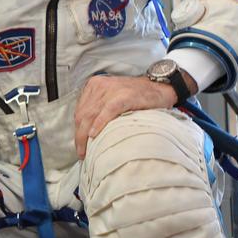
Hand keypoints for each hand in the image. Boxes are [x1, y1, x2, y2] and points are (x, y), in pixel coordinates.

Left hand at [73, 72, 194, 158]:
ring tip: (86, 151)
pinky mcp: (123, 96)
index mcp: (94, 85)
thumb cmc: (136, 97)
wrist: (160, 88)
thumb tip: (86, 132)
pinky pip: (107, 111)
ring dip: (85, 135)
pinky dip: (99, 124)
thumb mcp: (112, 98)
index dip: (77, 130)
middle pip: (83, 115)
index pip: (79, 111)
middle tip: (81, 153)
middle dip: (79, 136)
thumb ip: (99, 109)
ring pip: (91, 115)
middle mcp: (100, 85)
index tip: (78, 145)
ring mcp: (112, 90)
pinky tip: (94, 135)